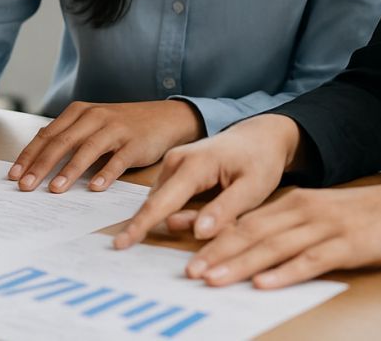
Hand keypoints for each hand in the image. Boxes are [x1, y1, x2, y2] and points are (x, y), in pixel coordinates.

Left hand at [7, 100, 203, 192]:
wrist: (164, 117)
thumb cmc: (122, 125)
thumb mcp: (92, 124)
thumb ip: (68, 136)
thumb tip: (37, 155)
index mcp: (79, 113)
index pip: (48, 135)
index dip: (29, 156)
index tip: (14, 175)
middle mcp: (95, 117)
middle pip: (62, 142)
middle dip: (41, 165)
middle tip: (26, 186)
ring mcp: (116, 129)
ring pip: (87, 149)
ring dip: (70, 170)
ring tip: (55, 189)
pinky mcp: (135, 143)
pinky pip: (118, 159)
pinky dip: (106, 173)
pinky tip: (95, 187)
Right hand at [115, 113, 299, 247]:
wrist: (260, 136)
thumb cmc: (260, 162)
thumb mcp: (253, 189)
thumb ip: (225, 210)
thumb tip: (198, 233)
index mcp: (194, 165)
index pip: (161, 203)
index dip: (140, 226)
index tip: (120, 244)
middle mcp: (175, 161)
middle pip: (158, 205)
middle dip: (169, 225)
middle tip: (216, 222)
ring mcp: (172, 163)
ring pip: (164, 203)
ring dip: (183, 218)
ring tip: (226, 207)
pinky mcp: (173, 168)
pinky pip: (169, 198)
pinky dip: (183, 210)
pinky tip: (213, 204)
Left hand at [173, 181, 380, 287]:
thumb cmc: (362, 217)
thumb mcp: (318, 214)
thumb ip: (287, 226)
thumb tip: (251, 246)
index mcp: (292, 203)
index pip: (244, 220)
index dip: (214, 236)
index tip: (185, 248)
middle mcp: (301, 212)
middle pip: (251, 234)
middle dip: (217, 253)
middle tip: (188, 271)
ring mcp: (322, 228)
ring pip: (272, 247)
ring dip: (240, 264)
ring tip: (213, 279)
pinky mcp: (344, 246)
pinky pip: (309, 261)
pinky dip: (285, 273)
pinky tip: (265, 283)